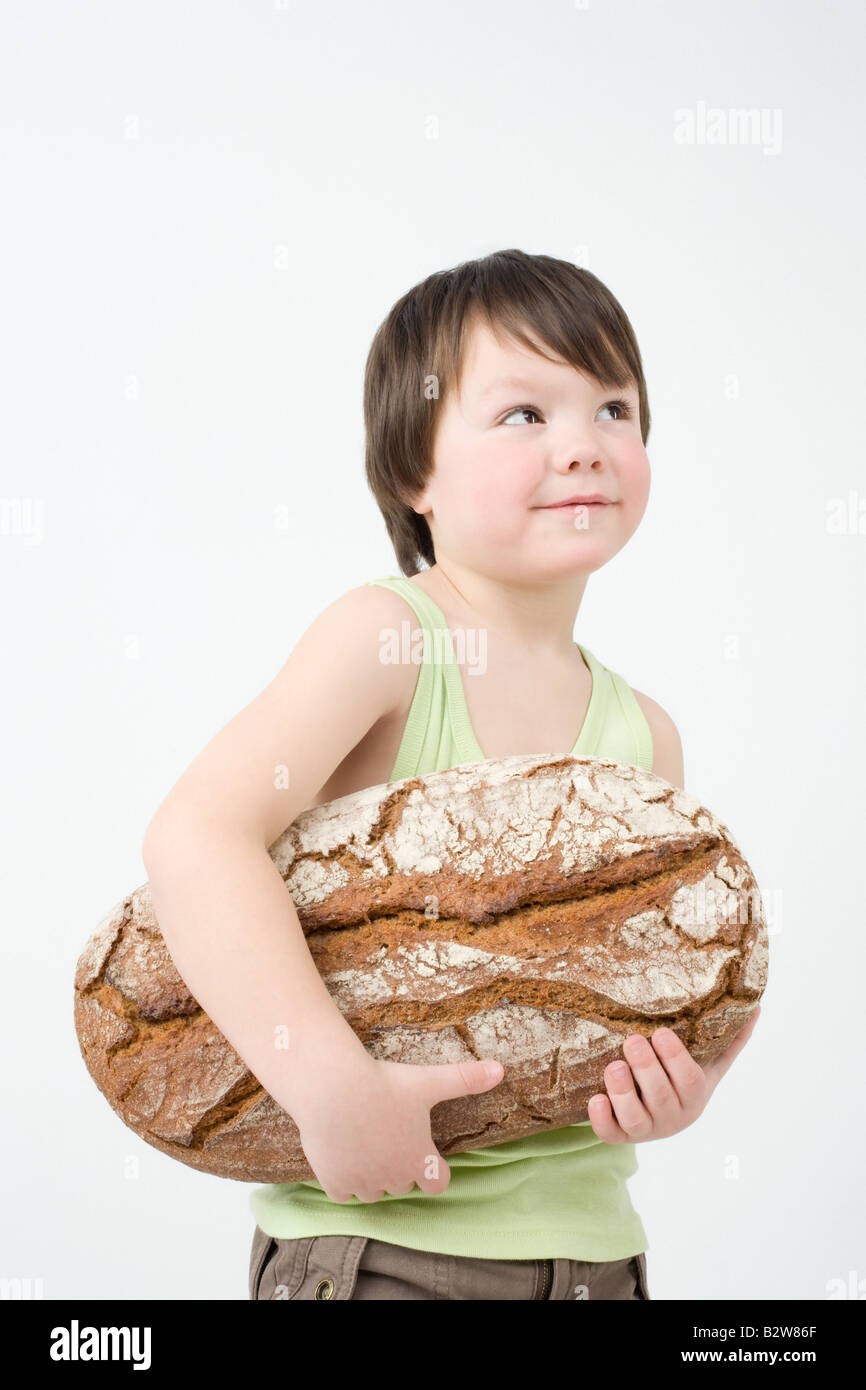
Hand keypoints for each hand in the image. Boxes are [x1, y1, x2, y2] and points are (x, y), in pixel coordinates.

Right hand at [294, 1053, 504, 1203]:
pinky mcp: (335, 1184)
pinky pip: (343, 1194)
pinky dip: (342, 1180)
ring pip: (373, 1192)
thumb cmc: (384, 1084)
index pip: (437, 1184)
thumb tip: (501, 1070)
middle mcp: (393, 1178)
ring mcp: (363, 1183)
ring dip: (371, 1175)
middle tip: (388, 1135)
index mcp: (419, 1159)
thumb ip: (466, 1079)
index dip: (433, 1169)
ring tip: (364, 1143)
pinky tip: (342, 1153)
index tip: (422, 1149)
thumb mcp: (429, 1081)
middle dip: (398, 1166)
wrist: (334, 1088)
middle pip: (402, 1184)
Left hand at [586, 1006, 760, 1143]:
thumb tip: (755, 1006)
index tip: (661, 1032)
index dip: (675, 1059)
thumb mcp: (708, 1064)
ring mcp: (645, 1130)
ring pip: (635, 1118)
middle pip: (661, 1097)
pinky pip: (610, 1135)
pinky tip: (596, 1098)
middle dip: (646, 1068)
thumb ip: (730, 1040)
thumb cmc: (682, 1081)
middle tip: (632, 1041)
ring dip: (623, 1092)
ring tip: (613, 1066)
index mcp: (695, 1097)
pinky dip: (602, 1120)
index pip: (690, 1081)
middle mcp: (672, 1118)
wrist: (657, 1115)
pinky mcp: (619, 1136)